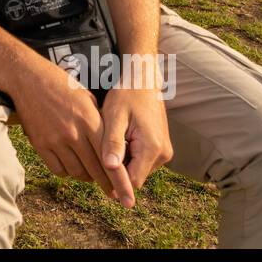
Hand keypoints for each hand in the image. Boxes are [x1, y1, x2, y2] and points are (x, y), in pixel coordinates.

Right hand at [10, 54, 122, 199]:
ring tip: (91, 175)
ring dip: (86, 177)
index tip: (126, 193)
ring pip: (76, 172)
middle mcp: (74, 133)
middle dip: (107, 185)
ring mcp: (55, 140)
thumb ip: (99, 122)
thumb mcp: (87, 98)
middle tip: (114, 194)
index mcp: (89, 121)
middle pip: (95, 170)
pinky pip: (57, 169)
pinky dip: (67, 172)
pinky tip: (71, 167)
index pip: (110, 157)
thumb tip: (111, 145)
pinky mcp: (40, 144)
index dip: (120, 179)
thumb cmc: (61, 85)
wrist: (28, 78)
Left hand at [99, 84, 173, 207]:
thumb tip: (110, 167)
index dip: (113, 179)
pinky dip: (129, 155)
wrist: (143, 80)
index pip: (132, 181)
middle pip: (135, 177)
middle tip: (102, 147)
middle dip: (117, 168)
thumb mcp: (115, 117)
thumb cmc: (126, 95)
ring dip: (123, 161)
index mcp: (153, 148)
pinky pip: (141, 161)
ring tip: (112, 139)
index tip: (97, 170)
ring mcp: (164, 152)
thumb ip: (113, 143)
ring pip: (137, 170)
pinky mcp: (161, 149)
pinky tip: (120, 138)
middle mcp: (163, 154)